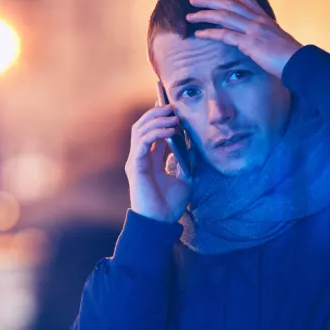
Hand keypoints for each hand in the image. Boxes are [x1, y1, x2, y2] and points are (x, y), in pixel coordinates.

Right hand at [124, 104, 191, 222]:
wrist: (160, 223)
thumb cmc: (170, 205)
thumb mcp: (185, 179)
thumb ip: (186, 162)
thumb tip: (193, 145)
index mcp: (150, 160)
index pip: (151, 131)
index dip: (159, 117)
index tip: (171, 106)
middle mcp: (140, 157)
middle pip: (142, 126)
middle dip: (156, 113)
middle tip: (172, 107)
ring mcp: (136, 161)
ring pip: (140, 130)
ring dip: (156, 120)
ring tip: (173, 116)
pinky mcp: (135, 166)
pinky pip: (143, 142)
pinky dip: (155, 132)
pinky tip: (170, 130)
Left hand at [186, 0, 302, 78]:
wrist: (300, 64)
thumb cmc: (291, 58)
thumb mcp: (279, 42)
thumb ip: (267, 38)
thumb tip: (261, 41)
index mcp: (265, 19)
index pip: (246, 0)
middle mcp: (258, 21)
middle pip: (229, 4)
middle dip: (209, 0)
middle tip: (193, 0)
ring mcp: (254, 30)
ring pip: (224, 16)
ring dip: (204, 15)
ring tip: (189, 16)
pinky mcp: (249, 42)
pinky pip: (225, 35)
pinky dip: (209, 33)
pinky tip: (198, 33)